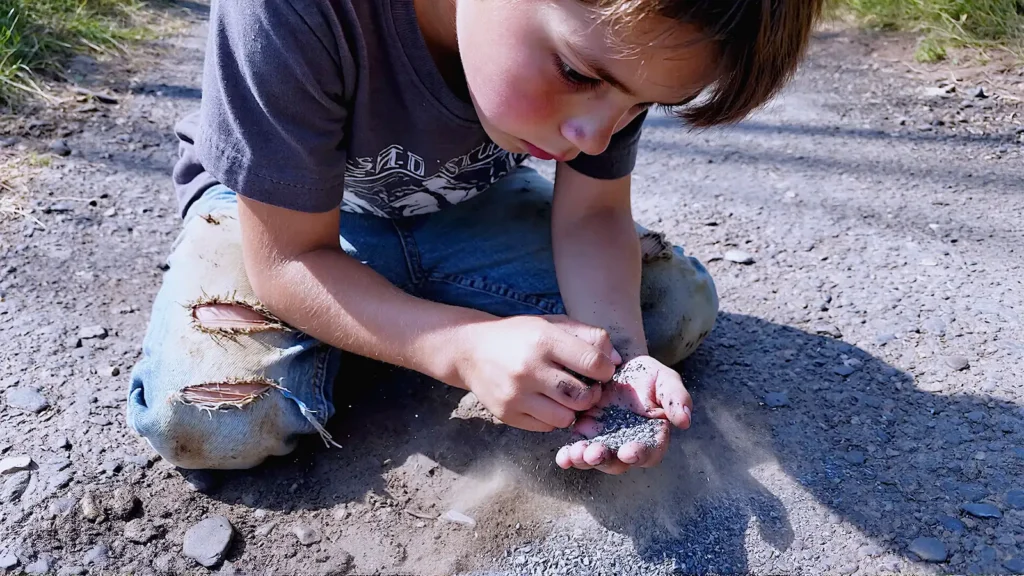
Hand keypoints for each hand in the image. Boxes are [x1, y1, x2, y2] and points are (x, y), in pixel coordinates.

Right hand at [451, 315, 620, 431]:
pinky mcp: (506, 414)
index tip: (601, 371)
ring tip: (566, 397)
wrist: (471, 351)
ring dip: (573, 410)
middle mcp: (529, 368)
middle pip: (583, 396)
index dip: (605, 370)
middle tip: (586, 388)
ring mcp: (516, 394)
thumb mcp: (552, 324)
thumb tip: (616, 361)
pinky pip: (546, 426)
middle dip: (592, 395)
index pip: (593, 363)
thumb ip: (588, 336)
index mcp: (544, 340)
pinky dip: (553, 418)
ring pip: (566, 417)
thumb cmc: (520, 336)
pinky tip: (546, 403)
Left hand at [555, 356, 691, 473]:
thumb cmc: (648, 376)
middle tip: (593, 454)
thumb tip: (685, 420)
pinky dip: (569, 456)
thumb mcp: (666, 380)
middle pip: (617, 462)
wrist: (618, 364)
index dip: (640, 455)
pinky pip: (577, 449)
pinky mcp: (585, 433)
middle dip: (605, 460)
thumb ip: (677, 398)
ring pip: (595, 458)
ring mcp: (604, 440)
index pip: (649, 452)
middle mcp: (627, 443)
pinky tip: (563, 457)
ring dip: (584, 460)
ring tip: (574, 455)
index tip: (629, 453)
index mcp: (651, 435)